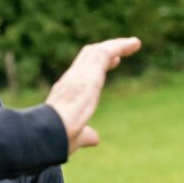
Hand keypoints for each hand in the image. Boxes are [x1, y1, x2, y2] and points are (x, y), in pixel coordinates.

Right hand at [45, 37, 141, 153]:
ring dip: (117, 45)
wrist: (48, 134)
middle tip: (127, 48)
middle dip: (108, 49)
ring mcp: (79, 75)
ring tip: (135, 43)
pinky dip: (120, 46)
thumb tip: (94, 139)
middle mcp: (72, 79)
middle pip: (89, 55)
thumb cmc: (57, 139)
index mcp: (67, 92)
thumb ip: (86, 135)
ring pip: (98, 51)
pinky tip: (133, 45)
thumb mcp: (75, 136)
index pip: (82, 70)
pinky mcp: (89, 74)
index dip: (99, 64)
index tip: (115, 61)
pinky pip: (105, 53)